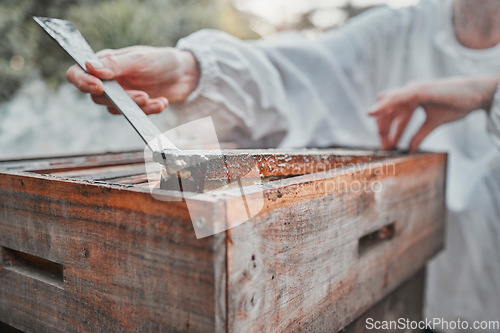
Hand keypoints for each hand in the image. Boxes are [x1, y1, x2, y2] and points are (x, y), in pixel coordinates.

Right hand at [66, 46, 199, 114]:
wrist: (185, 74)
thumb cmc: (160, 60)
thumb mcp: (139, 59)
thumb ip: (115, 64)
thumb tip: (89, 66)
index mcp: (103, 63)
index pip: (77, 73)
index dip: (82, 82)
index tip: (99, 87)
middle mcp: (108, 80)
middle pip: (98, 97)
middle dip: (122, 99)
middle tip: (143, 96)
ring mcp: (120, 95)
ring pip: (116, 109)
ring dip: (137, 107)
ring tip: (157, 99)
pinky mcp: (134, 107)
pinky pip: (134, 114)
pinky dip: (150, 110)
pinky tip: (162, 102)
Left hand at [368, 76, 499, 151]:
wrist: (475, 95)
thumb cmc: (456, 105)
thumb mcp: (432, 124)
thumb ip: (419, 135)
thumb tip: (410, 149)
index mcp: (412, 99)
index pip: (393, 114)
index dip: (388, 129)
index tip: (387, 145)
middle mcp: (409, 93)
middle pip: (388, 111)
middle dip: (384, 129)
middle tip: (385, 147)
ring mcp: (412, 89)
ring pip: (388, 104)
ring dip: (382, 122)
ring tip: (382, 140)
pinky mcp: (417, 89)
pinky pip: (395, 97)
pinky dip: (382, 105)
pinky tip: (373, 112)